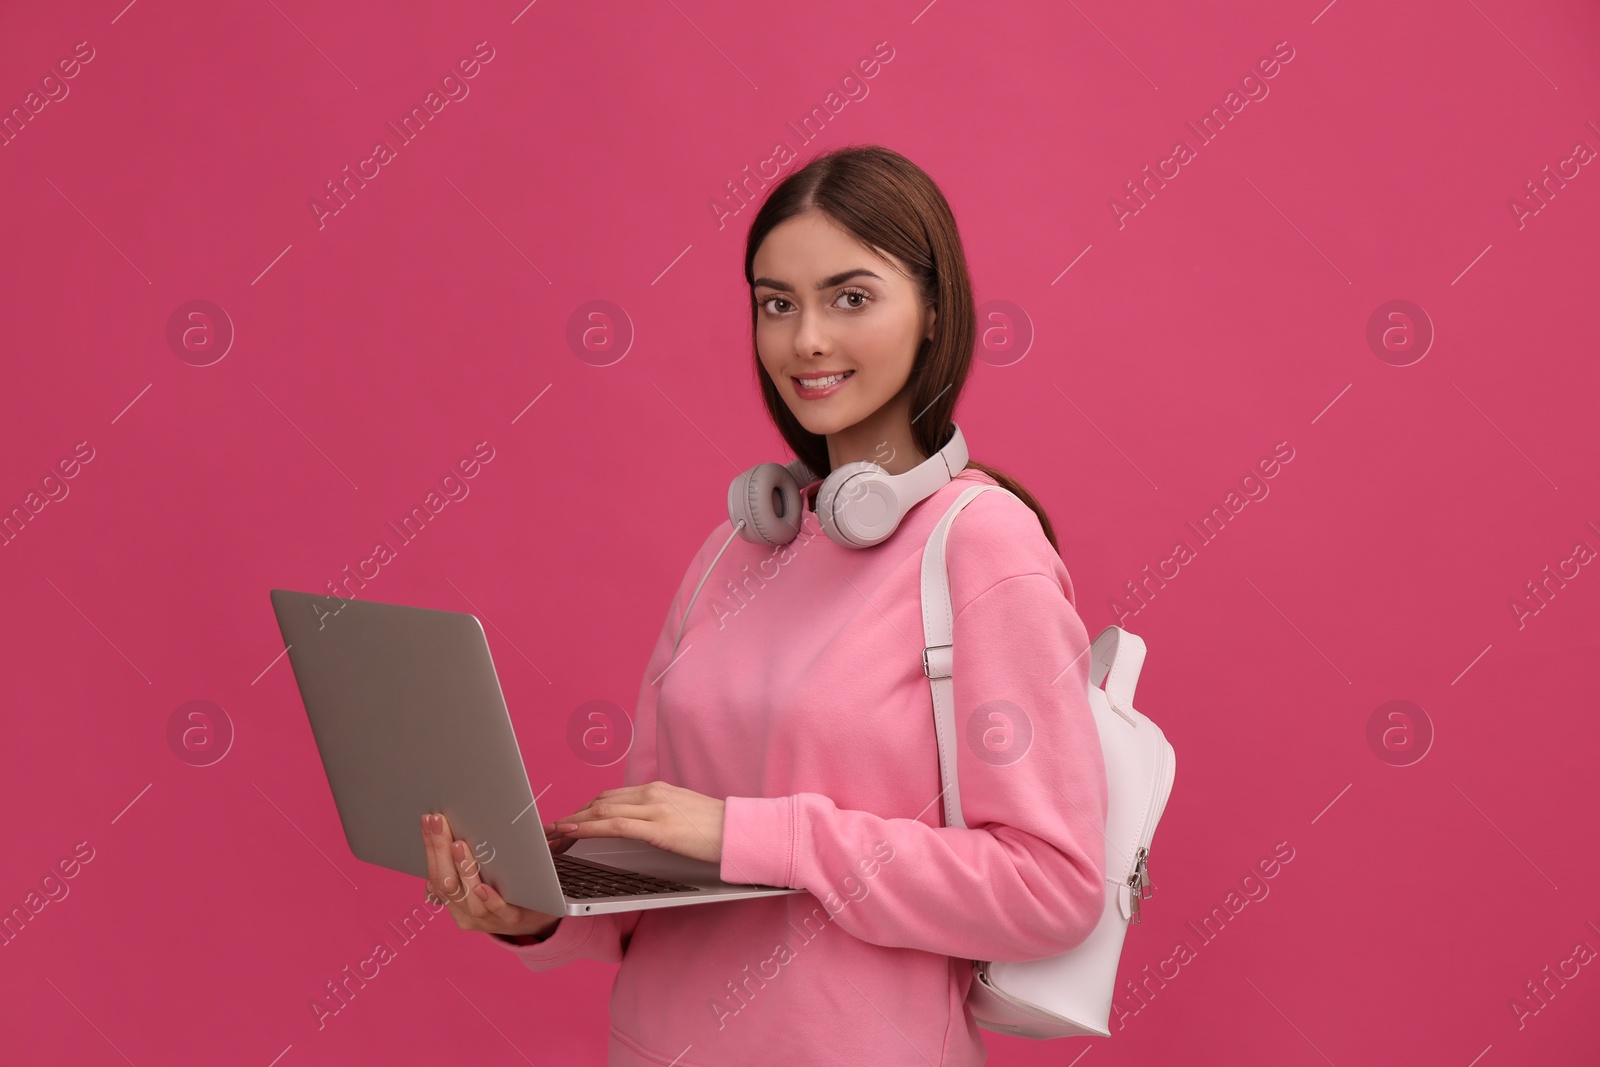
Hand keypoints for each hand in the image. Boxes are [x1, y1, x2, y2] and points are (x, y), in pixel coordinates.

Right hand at [420, 812, 563, 939]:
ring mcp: (488, 919)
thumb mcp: (479, 879)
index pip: (436, 875)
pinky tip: (482, 886)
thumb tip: (447, 833)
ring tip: (459, 845)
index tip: (429, 820)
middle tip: (439, 821)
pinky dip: (489, 898)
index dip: (431, 848)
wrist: (537, 917)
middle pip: (447, 884)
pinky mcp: (512, 919)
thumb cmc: (504, 890)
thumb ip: (463, 866)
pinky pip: (499, 911)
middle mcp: (466, 914)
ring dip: (463, 870)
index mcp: (454, 903)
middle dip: (440, 850)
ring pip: (469, 898)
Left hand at [552, 781, 725, 864]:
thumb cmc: (716, 830)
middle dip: (572, 815)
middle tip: (550, 829)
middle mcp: (652, 794)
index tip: (566, 820)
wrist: (743, 832)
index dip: (584, 808)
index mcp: (657, 790)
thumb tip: (638, 828)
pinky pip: (615, 825)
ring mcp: (655, 808)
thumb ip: (658, 817)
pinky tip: (573, 831)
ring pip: (602, 809)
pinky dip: (589, 827)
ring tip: (552, 832)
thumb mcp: (682, 817)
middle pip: (600, 800)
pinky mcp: (658, 827)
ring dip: (573, 821)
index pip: (611, 796)